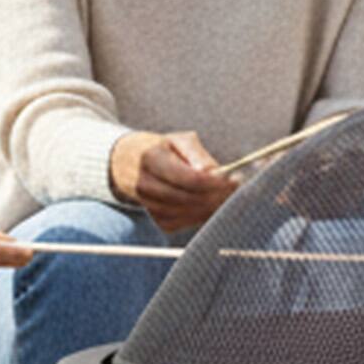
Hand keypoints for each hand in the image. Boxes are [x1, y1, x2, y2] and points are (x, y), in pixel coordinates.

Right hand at [111, 130, 238, 232]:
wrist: (127, 164)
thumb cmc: (161, 149)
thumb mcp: (178, 140)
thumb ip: (198, 154)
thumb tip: (213, 172)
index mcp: (152, 159)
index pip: (189, 178)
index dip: (215, 182)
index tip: (234, 179)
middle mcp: (146, 184)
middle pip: (190, 198)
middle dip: (217, 196)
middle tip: (236, 189)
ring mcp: (148, 205)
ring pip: (188, 213)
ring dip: (212, 207)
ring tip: (227, 196)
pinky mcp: (155, 219)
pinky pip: (184, 223)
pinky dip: (201, 216)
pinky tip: (211, 206)